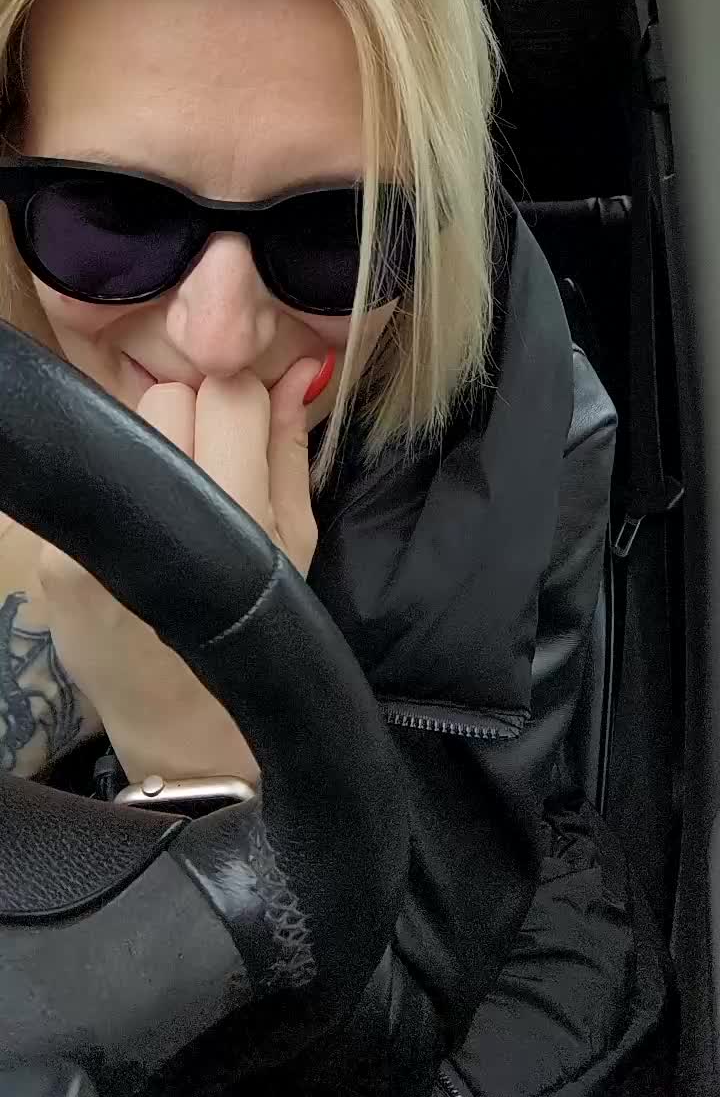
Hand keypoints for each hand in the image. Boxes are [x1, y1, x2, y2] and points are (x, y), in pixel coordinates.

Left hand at [36, 357, 322, 785]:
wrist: (186, 729)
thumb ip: (290, 445)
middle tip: (214, 468)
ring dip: (155, 441)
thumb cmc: (262, 632)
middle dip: (197, 418)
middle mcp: (153, 521)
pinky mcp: (50, 555)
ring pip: (124, 423)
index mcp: (232, 517)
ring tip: (178, 495)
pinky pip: (91, 470)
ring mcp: (90, 539)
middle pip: (169, 396)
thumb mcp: (297, 542)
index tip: (248, 432)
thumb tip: (299, 366)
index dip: (243, 403)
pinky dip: (121, 481)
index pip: (227, 393)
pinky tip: (143, 521)